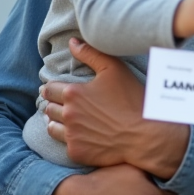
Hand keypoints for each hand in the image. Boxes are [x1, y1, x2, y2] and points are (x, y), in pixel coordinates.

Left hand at [42, 39, 189, 177]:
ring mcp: (71, 135)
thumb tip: (72, 43)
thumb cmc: (132, 100)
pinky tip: (78, 134)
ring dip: (54, 121)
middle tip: (61, 103)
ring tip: (65, 118)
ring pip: (51, 126)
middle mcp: (68, 114)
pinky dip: (68, 138)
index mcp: (73, 93)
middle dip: (53, 103)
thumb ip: (91, 54)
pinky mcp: (76, 151)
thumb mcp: (115, 70)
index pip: (49, 88)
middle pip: (48, 107)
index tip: (55, 88)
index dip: (51, 87)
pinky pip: (63, 143)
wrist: (145, 135)